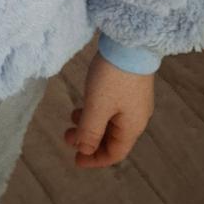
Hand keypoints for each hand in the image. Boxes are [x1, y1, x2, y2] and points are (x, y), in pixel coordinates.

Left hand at [64, 51, 154, 167]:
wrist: (131, 42)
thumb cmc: (113, 77)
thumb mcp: (97, 107)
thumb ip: (90, 131)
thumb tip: (84, 151)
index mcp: (132, 127)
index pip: (115, 153)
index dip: (95, 160)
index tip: (75, 161)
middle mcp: (136, 117)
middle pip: (113, 139)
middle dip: (89, 141)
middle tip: (67, 137)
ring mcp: (134, 102)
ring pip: (110, 122)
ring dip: (90, 124)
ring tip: (71, 118)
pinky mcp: (129, 87)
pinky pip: (112, 109)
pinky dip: (96, 112)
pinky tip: (84, 104)